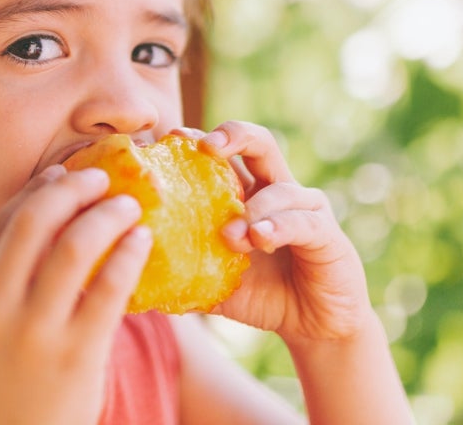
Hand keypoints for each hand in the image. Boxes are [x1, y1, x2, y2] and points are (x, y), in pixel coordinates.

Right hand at [0, 165, 152, 424]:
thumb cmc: (2, 379)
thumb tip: (44, 209)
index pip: (1, 222)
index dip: (35, 189)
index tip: (62, 173)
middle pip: (33, 221)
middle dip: (70, 188)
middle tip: (99, 177)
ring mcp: (34, 334)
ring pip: (73, 247)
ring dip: (106, 214)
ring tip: (128, 206)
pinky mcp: (77, 356)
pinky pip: (110, 289)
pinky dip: (128, 255)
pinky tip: (142, 241)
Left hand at [178, 122, 369, 344]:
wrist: (312, 326)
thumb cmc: (261, 295)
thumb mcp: (214, 283)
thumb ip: (182, 273)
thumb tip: (134, 274)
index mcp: (247, 194)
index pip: (224, 153)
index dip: (198, 140)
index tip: (170, 138)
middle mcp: (276, 191)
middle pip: (259, 142)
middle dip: (233, 135)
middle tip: (208, 148)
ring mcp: (306, 208)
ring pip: (280, 187)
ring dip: (252, 209)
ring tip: (231, 235)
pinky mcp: (328, 233)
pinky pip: (304, 221)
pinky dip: (279, 226)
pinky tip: (261, 238)